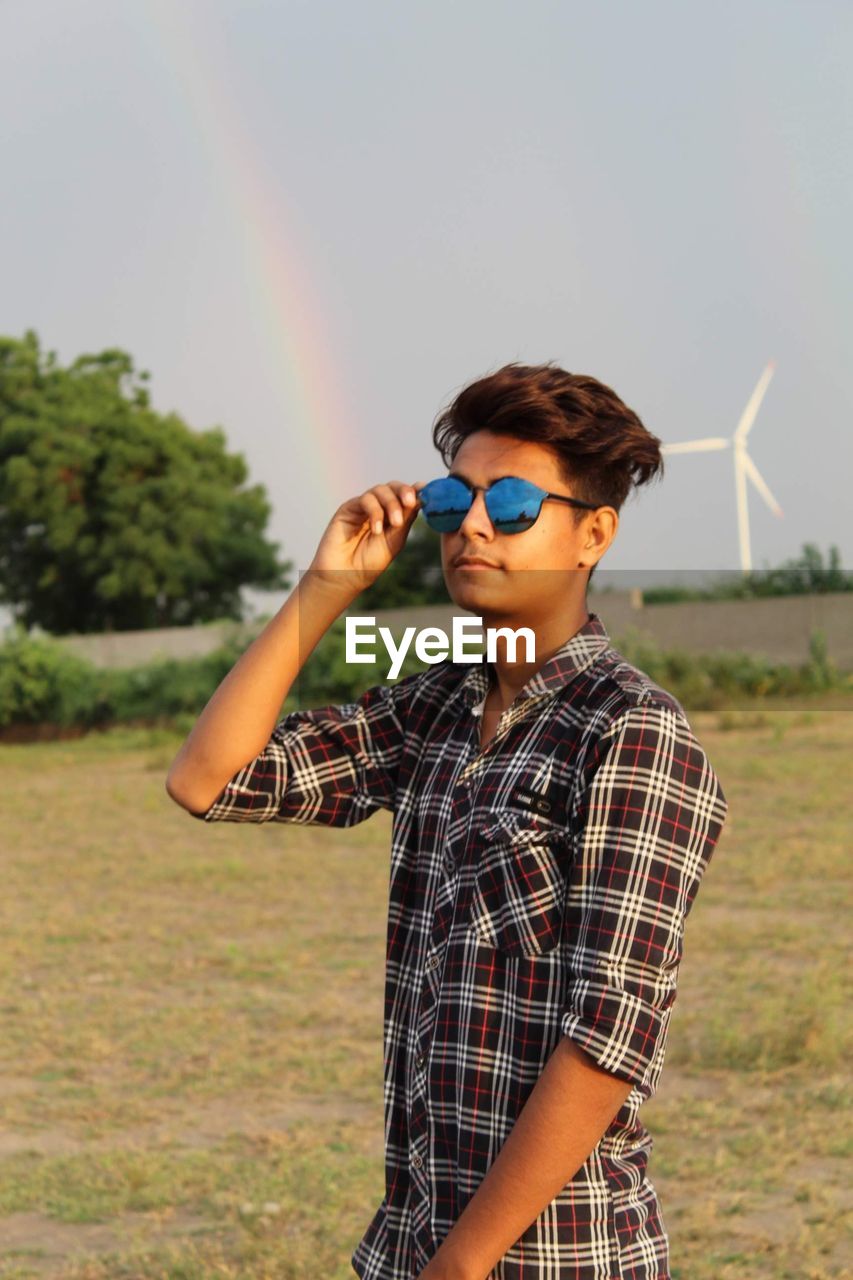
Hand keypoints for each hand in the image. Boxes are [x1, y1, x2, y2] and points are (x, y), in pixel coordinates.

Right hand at [306, 479, 425, 597]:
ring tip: (395, 524)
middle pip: (393, 487)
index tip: (425, 489)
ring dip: (391, 503)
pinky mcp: (349, 508)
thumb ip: (406, 518)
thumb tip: (422, 496)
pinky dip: (375, 511)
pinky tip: (377, 529)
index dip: (415, 490)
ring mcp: (363, 507)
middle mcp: (378, 507)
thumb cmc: (370, 562)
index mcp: (392, 515)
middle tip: (410, 502)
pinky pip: (365, 500)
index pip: (405, 495)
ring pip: (380, 490)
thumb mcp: (395, 539)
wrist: (345, 575)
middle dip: (404, 491)